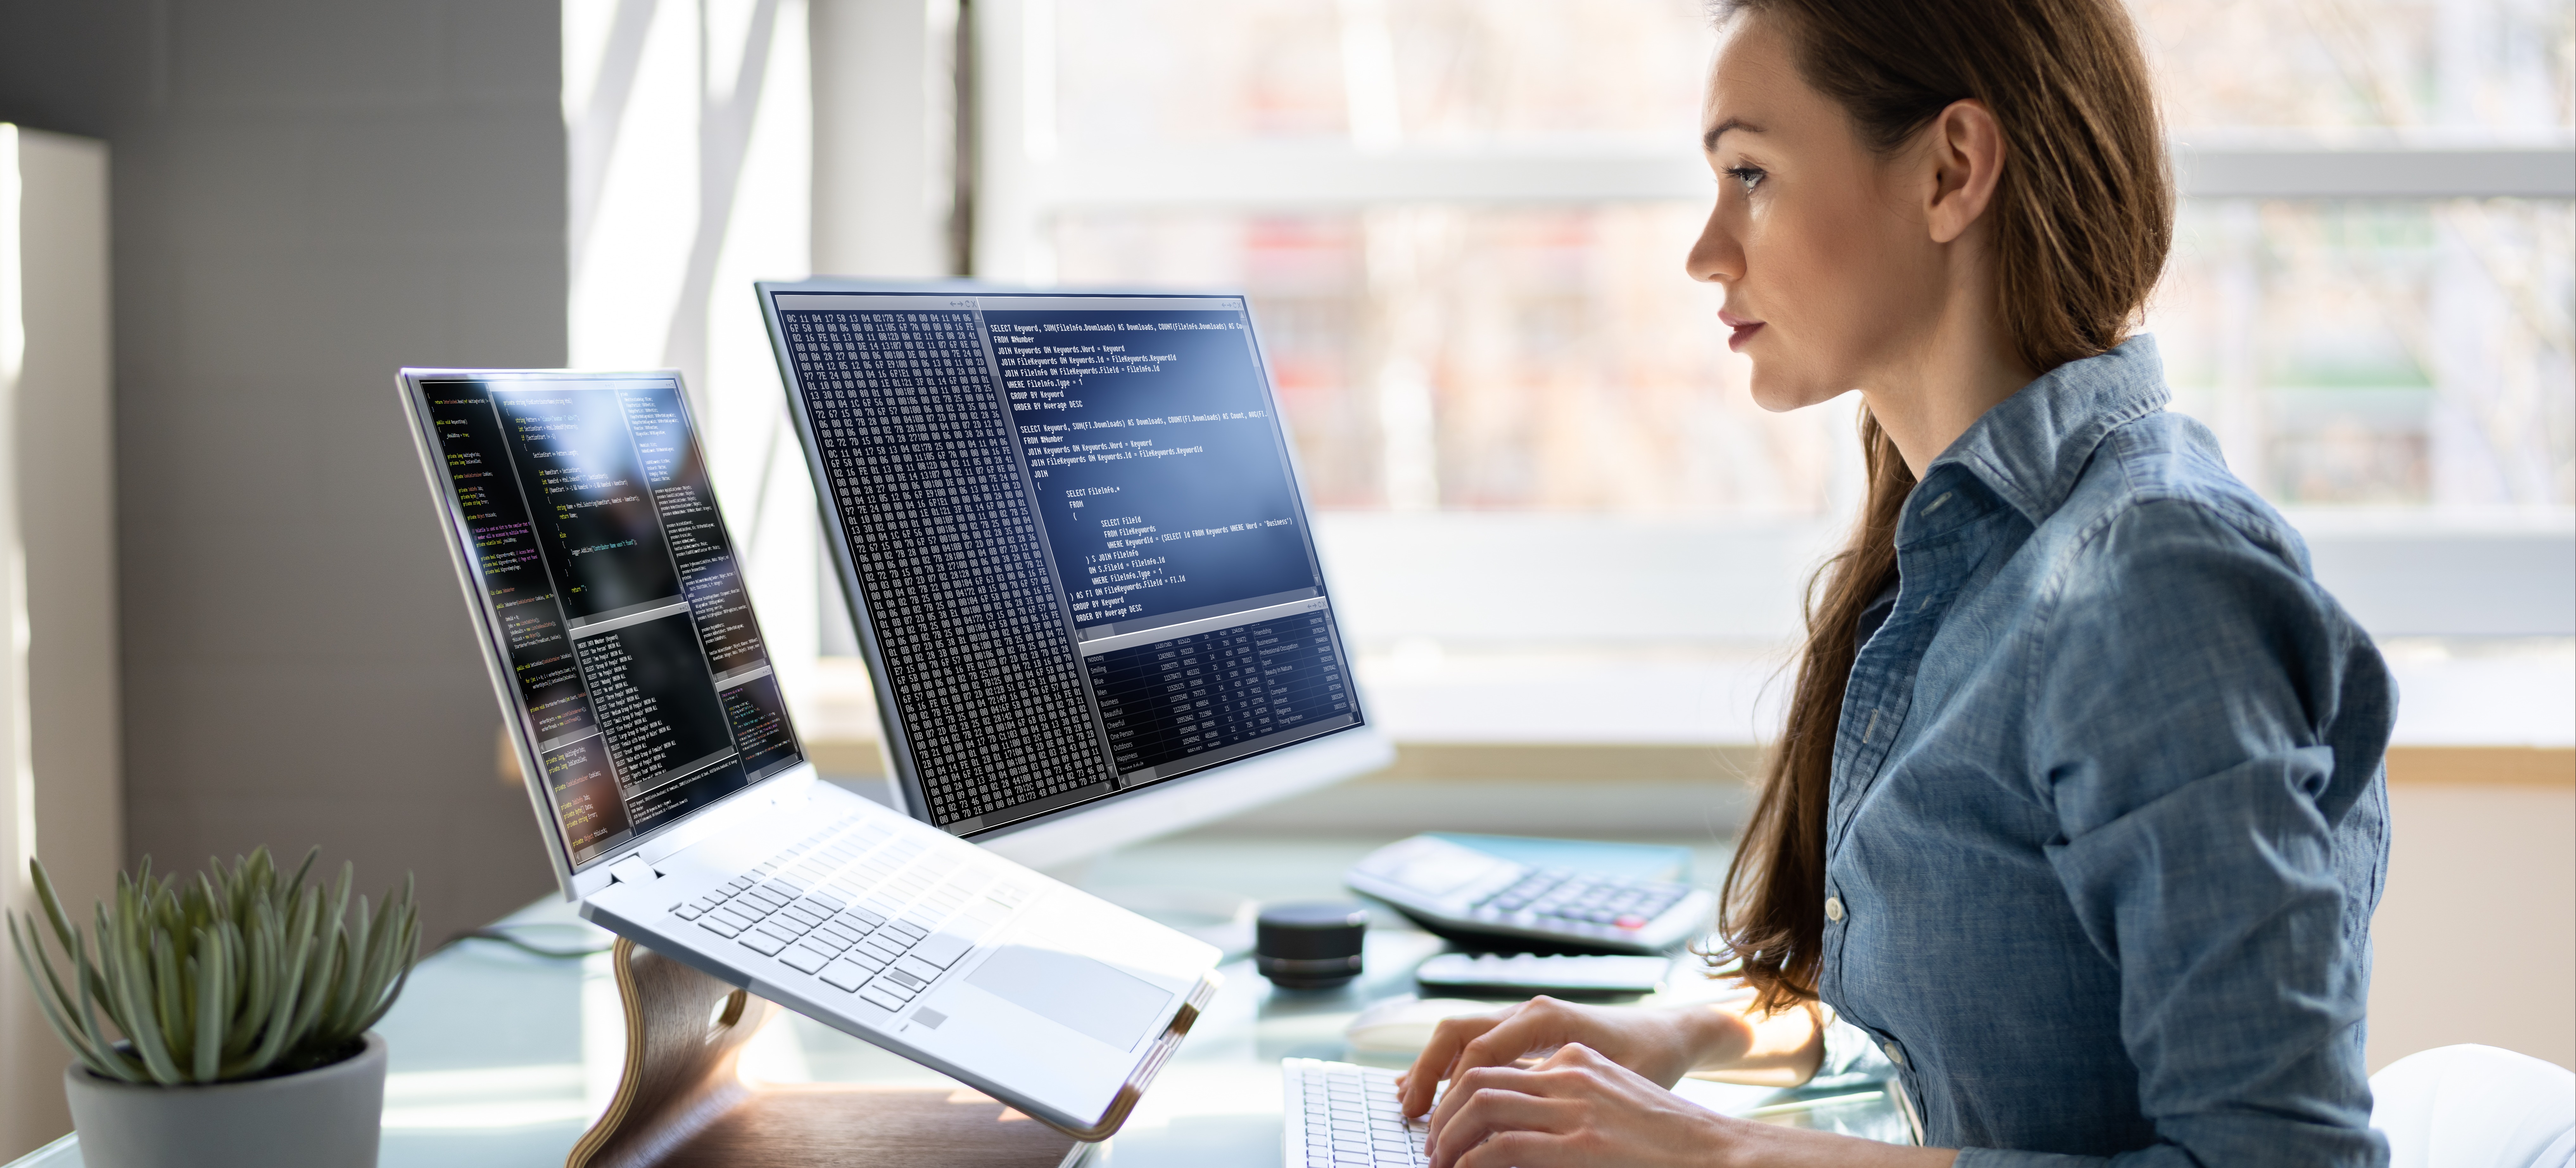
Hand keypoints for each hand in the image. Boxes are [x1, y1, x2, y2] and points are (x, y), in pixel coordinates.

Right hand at [1396, 996, 1728, 1119]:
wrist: (1670, 1035)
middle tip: (1410, 1113)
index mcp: (1546, 1018)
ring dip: (1432, 1067)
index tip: (1440, 1127)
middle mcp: (1528, 1010)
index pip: (1479, 1050)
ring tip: (1410, 1104)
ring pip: (1460, 1034)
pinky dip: (1448, 1063)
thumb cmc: (1649, 1060)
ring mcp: (1523, 1017)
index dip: (1452, 1090)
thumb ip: (1561, 1094)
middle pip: (1457, 1032)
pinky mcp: (1524, 1031)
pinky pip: (1475, 1041)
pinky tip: (1429, 1087)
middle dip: (1427, 1071)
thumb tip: (1519, 1123)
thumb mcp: (1609, 1082)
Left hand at [1422, 1041, 1731, 1167]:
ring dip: (1449, 1136)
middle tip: (1432, 1147)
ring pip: (1481, 1104)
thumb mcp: (1607, 1102)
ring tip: (1440, 1162)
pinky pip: (1504, 1143)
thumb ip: (1562, 1103)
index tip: (1442, 1123)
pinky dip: (1474, 1158)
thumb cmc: (1665, 1137)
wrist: (1720, 1151)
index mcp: (1574, 1058)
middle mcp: (1569, 1071)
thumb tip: (1508, 1131)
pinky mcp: (1581, 1142)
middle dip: (1442, 1112)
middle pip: (1477, 1076)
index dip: (1456, 1092)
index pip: (1495, 1063)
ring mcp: (1575, 1105)